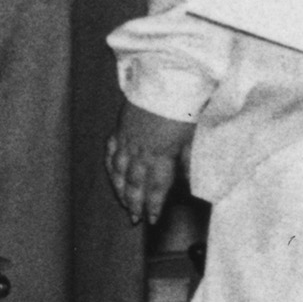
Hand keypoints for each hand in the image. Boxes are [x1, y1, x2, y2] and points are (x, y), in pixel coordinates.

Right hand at [109, 104, 194, 223]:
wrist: (166, 82)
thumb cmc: (183, 107)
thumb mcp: (192, 137)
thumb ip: (188, 161)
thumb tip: (189, 181)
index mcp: (161, 155)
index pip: (156, 187)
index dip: (153, 205)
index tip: (152, 220)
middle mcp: (141, 151)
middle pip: (134, 183)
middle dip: (133, 203)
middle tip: (134, 219)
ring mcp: (127, 140)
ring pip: (119, 171)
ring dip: (120, 188)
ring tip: (122, 202)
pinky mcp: (120, 128)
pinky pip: (111, 151)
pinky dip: (110, 164)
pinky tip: (111, 172)